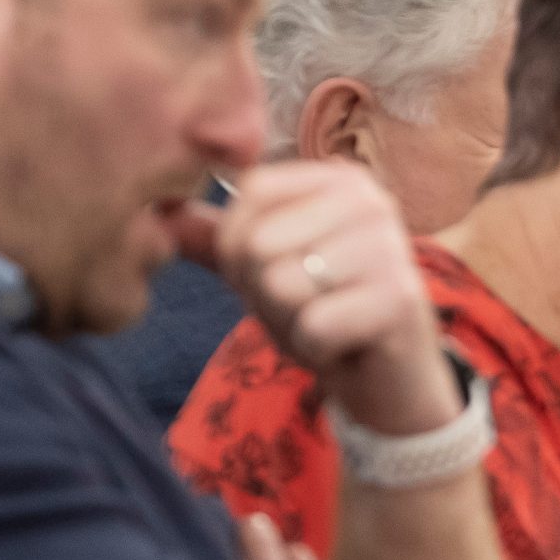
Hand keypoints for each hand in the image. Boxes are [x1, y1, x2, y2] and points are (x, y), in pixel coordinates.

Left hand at [171, 162, 460, 437]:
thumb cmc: (328, 314)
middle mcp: (371, 200)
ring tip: (328, 324)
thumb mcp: (268, 271)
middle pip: (258, 242)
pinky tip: (345, 345)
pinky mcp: (399, 297)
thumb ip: (220, 241)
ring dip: (290, 321)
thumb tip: (159, 214)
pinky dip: (316, 347)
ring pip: (280, 283)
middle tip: (311, 307)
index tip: (288, 273)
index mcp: (340, 179)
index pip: (250, 194)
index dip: (243, 249)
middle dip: (266, 292)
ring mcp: (390, 245)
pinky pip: (312, 324)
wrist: (391, 380)